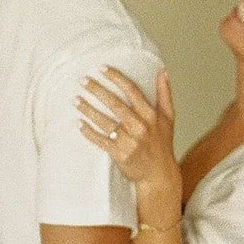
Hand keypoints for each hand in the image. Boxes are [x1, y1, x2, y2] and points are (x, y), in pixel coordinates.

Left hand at [77, 68, 180, 193]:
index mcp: (151, 115)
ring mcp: (129, 141)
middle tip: (83, 80)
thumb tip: (163, 71)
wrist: (159, 174)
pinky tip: (79, 123)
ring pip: (105, 122)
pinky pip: (101, 140)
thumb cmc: (162, 144)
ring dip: (88, 110)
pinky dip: (89, 132)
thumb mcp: (168, 117)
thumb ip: (164, 93)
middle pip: (115, 104)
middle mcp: (140, 127)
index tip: (102, 68)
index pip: (132, 91)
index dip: (116, 78)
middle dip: (98, 90)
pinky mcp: (120, 154)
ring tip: (76, 100)